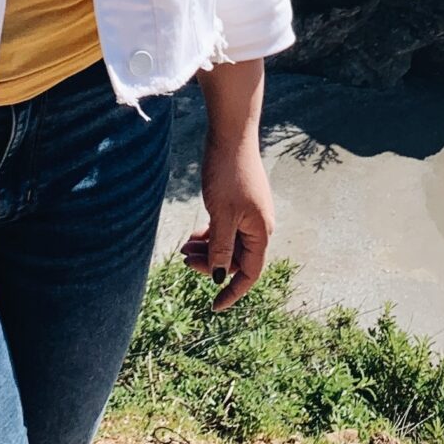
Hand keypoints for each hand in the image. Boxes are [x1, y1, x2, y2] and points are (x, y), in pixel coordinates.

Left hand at [185, 59, 273, 310]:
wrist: (231, 136)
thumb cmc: (228, 174)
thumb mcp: (222, 215)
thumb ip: (221, 248)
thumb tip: (219, 276)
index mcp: (260, 232)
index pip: (249, 273)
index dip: (232, 292)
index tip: (214, 307)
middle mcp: (258, 226)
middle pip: (235, 258)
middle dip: (211, 265)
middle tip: (184, 261)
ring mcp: (248, 213)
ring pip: (228, 243)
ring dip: (207, 250)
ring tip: (183, 249)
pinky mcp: (238, 202)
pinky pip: (225, 228)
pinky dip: (210, 235)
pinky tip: (193, 235)